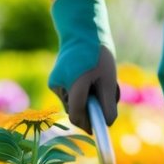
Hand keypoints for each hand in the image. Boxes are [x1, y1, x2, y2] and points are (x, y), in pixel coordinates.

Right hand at [47, 0, 117, 132]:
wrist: (81, 32)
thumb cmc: (98, 55)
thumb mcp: (109, 80)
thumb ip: (108, 104)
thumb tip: (106, 125)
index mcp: (75, 83)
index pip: (77, 115)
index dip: (88, 125)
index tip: (98, 130)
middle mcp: (60, 85)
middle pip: (75, 110)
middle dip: (90, 110)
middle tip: (106, 97)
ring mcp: (54, 83)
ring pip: (72, 103)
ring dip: (86, 101)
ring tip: (99, 83)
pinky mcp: (53, 81)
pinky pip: (68, 95)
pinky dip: (79, 93)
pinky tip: (88, 79)